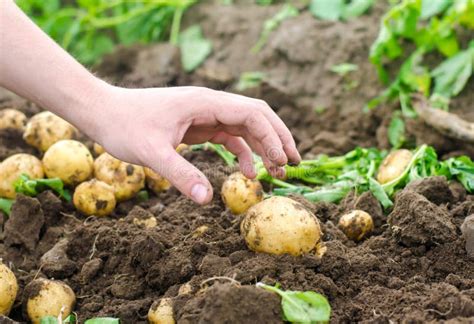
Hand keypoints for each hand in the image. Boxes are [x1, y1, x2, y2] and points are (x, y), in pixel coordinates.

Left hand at [89, 85, 300, 203]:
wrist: (104, 111)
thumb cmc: (124, 126)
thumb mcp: (151, 152)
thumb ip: (180, 174)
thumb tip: (206, 200)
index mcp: (205, 102)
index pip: (252, 114)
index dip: (271, 137)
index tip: (282, 163)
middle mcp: (210, 104)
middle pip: (257, 116)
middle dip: (277, 138)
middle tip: (293, 164)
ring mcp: (205, 113)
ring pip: (246, 126)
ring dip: (263, 146)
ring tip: (277, 172)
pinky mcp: (198, 124)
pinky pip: (229, 136)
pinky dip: (243, 152)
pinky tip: (246, 172)